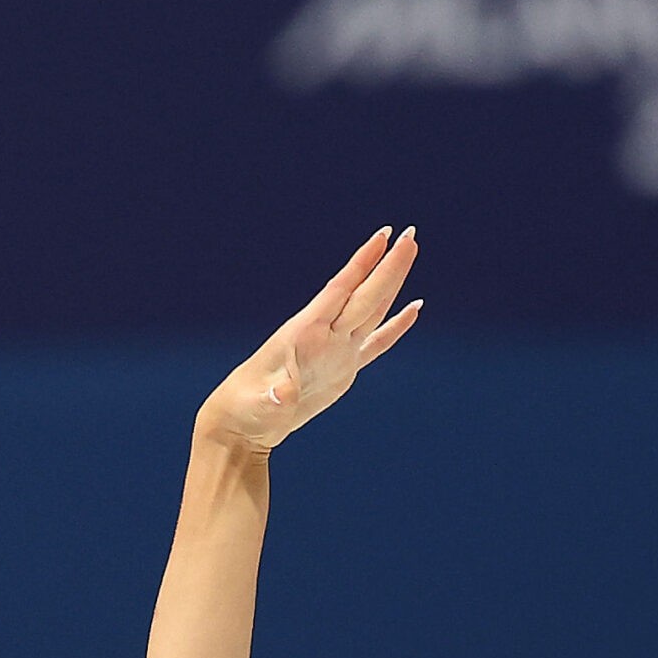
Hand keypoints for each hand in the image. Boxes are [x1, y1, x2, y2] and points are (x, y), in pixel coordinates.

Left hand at [197, 225, 421, 455]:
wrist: (244, 424)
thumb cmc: (245, 410)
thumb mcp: (260, 405)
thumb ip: (276, 398)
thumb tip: (283, 395)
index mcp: (305, 334)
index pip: (340, 291)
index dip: (362, 264)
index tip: (384, 236)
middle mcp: (325, 336)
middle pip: (364, 295)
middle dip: (389, 266)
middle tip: (410, 233)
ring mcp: (336, 351)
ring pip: (372, 310)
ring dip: (392, 283)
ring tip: (409, 252)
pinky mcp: (343, 370)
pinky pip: (376, 344)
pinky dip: (395, 327)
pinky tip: (413, 309)